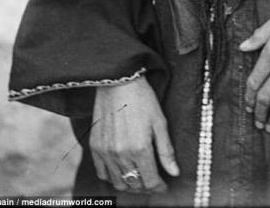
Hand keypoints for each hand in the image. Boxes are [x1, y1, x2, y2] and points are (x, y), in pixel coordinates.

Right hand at [89, 76, 178, 192]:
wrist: (118, 82)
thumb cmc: (142, 99)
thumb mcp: (160, 122)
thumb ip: (166, 150)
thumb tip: (174, 173)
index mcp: (140, 149)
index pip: (150, 181)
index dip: (159, 186)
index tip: (164, 184)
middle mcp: (121, 154)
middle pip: (134, 184)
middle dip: (146, 186)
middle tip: (153, 180)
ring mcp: (106, 152)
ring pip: (118, 182)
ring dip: (130, 184)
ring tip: (139, 177)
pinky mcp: (95, 147)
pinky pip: (102, 173)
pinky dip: (113, 177)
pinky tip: (121, 170)